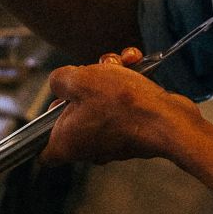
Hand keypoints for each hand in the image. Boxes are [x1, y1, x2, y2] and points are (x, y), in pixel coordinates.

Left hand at [42, 46, 197, 164]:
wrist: (168, 120)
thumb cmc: (122, 104)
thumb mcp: (79, 80)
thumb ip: (59, 79)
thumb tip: (60, 82)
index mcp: (67, 143)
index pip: (43, 151)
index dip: (43, 129)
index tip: (55, 105)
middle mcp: (88, 146)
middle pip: (73, 114)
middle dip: (84, 86)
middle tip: (93, 71)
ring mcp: (112, 139)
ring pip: (101, 101)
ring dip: (109, 76)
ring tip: (121, 63)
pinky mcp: (134, 129)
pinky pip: (123, 103)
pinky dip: (128, 83)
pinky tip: (135, 63)